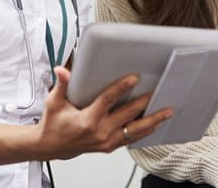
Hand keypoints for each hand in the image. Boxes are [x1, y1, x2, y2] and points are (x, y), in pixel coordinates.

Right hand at [33, 66, 172, 159]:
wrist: (50, 147)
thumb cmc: (53, 124)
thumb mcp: (54, 102)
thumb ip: (61, 85)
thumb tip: (62, 70)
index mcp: (87, 119)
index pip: (108, 101)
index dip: (121, 88)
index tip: (134, 78)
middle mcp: (100, 132)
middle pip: (128, 115)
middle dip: (145, 103)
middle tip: (158, 92)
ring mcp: (107, 141)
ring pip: (135, 131)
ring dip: (153, 120)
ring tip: (167, 112)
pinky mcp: (109, 146)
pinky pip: (131, 139)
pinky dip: (145, 132)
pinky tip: (156, 124)